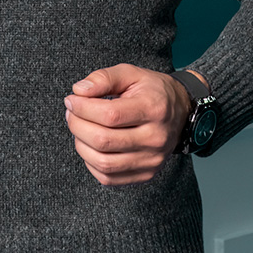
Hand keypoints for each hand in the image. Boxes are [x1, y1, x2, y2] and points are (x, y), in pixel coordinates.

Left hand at [63, 64, 192, 184]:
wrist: (181, 112)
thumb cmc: (151, 91)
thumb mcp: (131, 74)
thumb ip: (104, 78)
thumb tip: (79, 91)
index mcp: (153, 109)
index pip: (109, 115)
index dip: (83, 108)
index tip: (71, 100)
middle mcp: (156, 138)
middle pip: (103, 141)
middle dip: (77, 125)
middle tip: (71, 113)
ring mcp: (152, 160)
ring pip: (103, 163)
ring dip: (81, 145)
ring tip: (79, 128)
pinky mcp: (146, 174)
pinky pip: (108, 178)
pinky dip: (91, 163)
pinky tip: (91, 146)